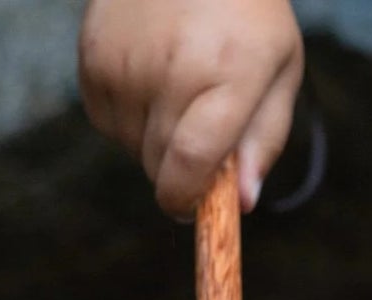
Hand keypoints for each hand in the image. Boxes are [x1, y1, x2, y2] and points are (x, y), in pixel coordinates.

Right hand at [79, 0, 303, 216]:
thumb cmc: (245, 15)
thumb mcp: (279, 70)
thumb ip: (265, 140)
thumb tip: (241, 203)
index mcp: (229, 72)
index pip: (191, 160)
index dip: (187, 198)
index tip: (191, 207)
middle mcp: (172, 66)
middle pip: (159, 165)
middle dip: (179, 169)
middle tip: (199, 129)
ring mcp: (126, 60)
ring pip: (132, 147)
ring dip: (153, 139)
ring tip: (176, 88)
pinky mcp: (92, 55)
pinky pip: (106, 121)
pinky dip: (127, 115)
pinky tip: (148, 75)